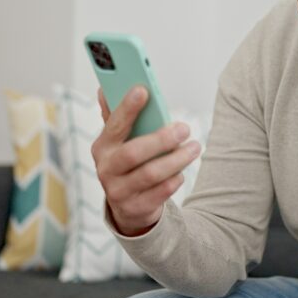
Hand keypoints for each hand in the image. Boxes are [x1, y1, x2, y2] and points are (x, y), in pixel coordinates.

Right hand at [90, 86, 200, 236]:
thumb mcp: (119, 142)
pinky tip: (182, 171)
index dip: (127, 108)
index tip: (143, 90)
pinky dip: (174, 180)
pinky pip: (160, 193)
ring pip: (150, 174)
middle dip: (161, 139)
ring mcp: (119, 191)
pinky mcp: (135, 208)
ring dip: (176, 159)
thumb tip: (103, 89)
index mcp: (102, 147)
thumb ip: (115, 117)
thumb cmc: (128, 163)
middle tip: (185, 128)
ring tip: (194, 147)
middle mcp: (106, 169)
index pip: (113, 125)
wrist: (128, 206)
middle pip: (134, 153)